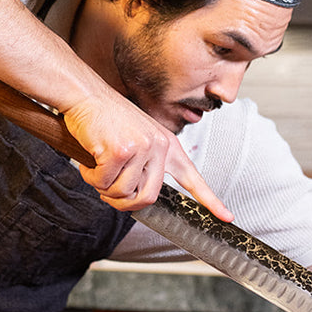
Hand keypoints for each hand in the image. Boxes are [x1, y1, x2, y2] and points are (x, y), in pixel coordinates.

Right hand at [62, 92, 232, 220]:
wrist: (85, 94)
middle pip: (148, 198)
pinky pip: (103, 183)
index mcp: (167, 145)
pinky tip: (90, 160)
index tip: (226, 216)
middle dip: (124, 202)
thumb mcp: (136, 138)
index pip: (192, 178)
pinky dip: (91, 177)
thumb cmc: (105, 118)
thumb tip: (135, 196)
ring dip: (104, 188)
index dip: (210, 201)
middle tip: (108, 191)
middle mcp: (160, 146)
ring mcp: (142, 148)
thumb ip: (144, 164)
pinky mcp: (120, 151)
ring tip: (97, 167)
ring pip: (123, 193)